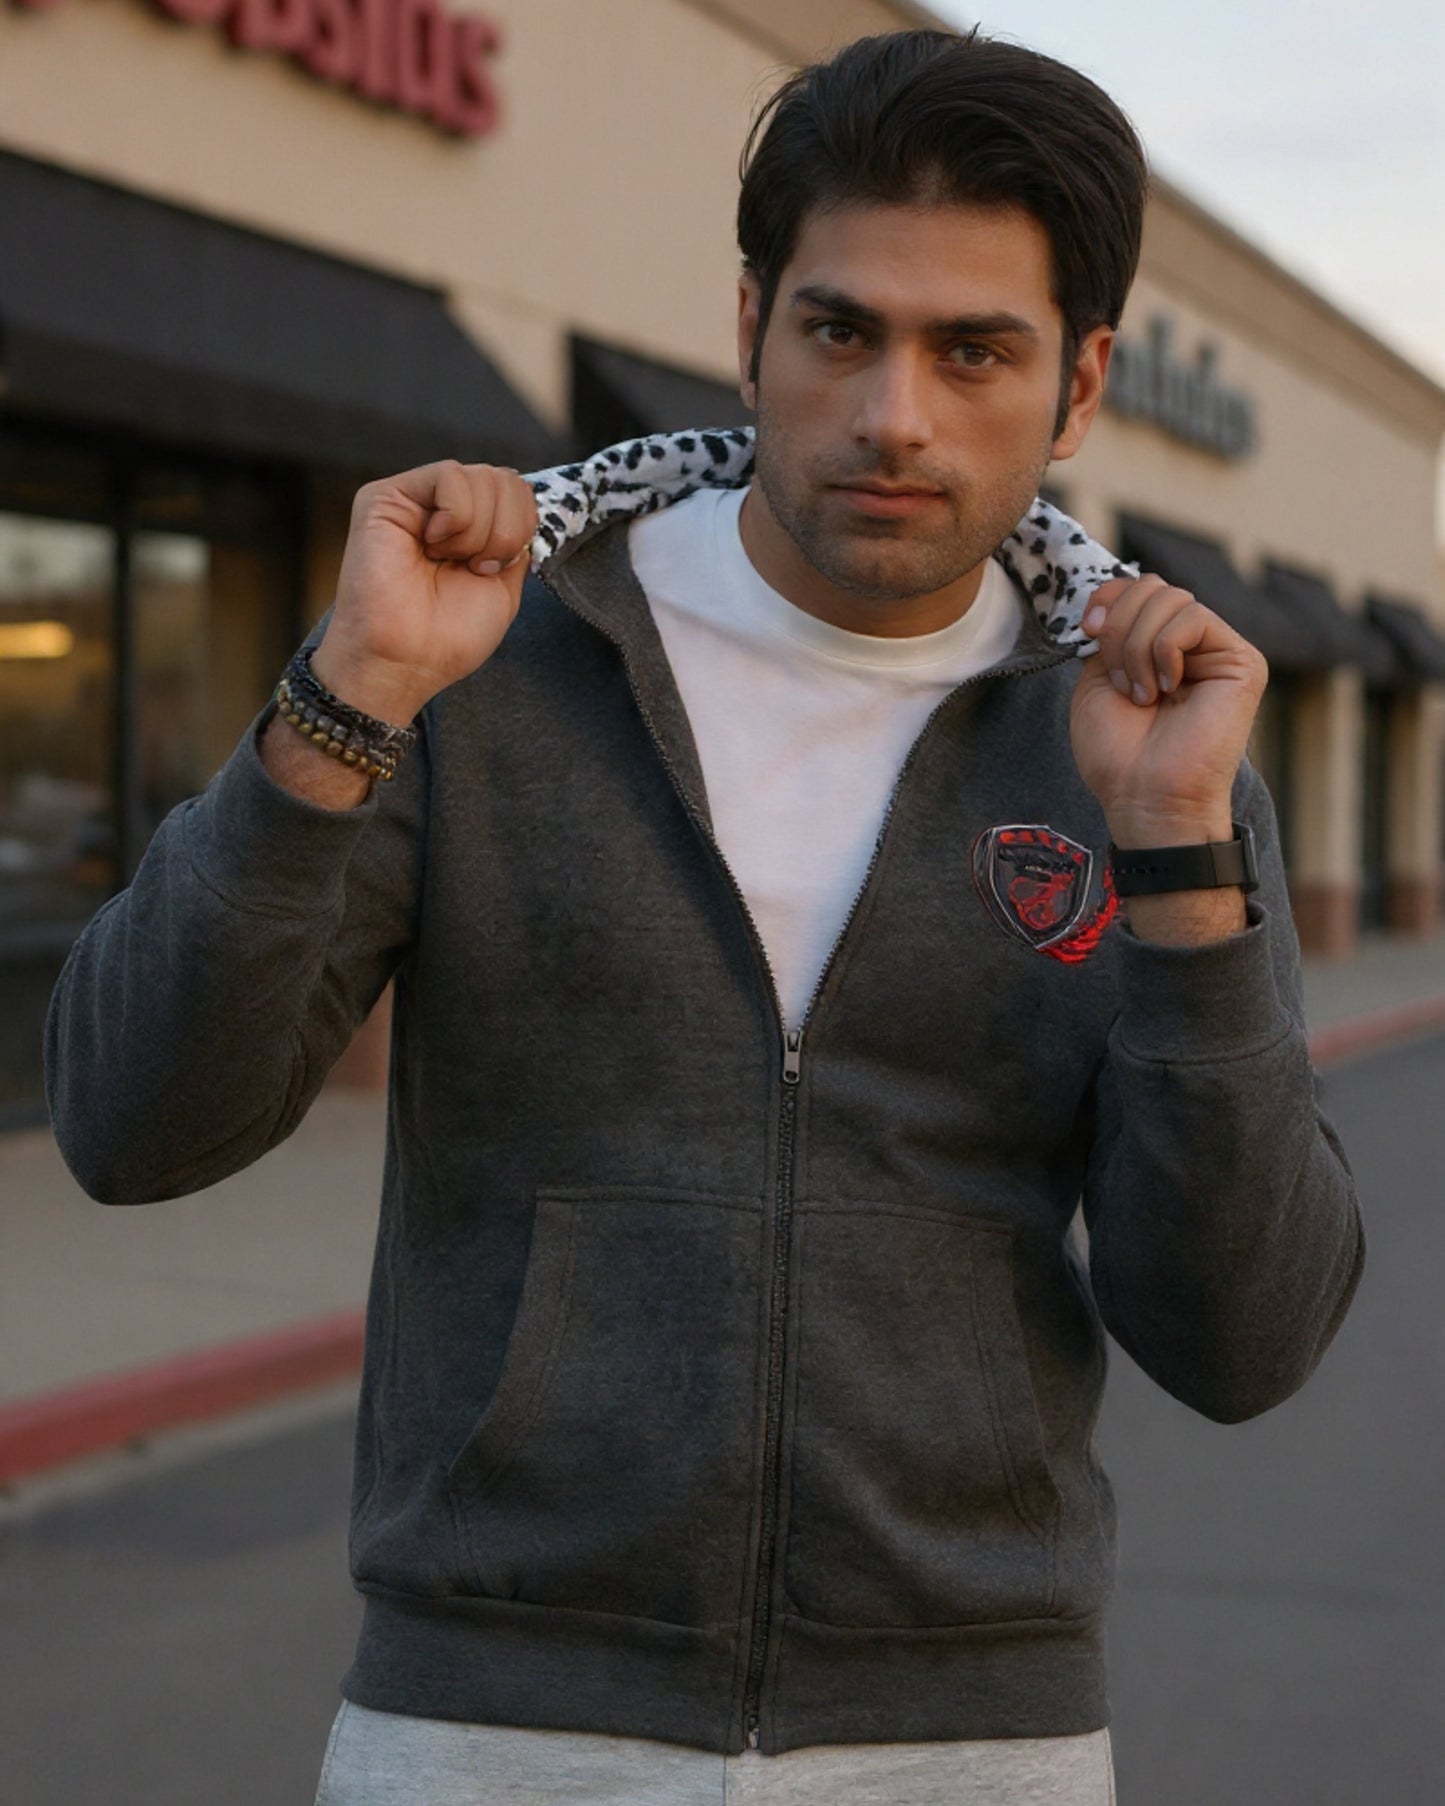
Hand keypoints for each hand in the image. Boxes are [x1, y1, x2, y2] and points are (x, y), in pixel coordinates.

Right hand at [313, 461, 538, 722]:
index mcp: (470, 528)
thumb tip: (524, 495)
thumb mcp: (504, 586)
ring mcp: (415, 499)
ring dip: (480, 530)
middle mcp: (442, 509)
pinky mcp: (387, 495)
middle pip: (505, 479)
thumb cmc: (449, 635)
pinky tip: (432, 544)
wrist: (406, 660)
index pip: (517, 491)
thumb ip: (515, 539)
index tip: (496, 568)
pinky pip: (451, 475)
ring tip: (448, 560)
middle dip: (505, 530)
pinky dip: (457, 516)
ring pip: (482, 476)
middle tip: (474, 567)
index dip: (522, 525)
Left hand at [1070, 574, 1267, 847]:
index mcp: (1156, 647)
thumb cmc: (1118, 752)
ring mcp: (1218, 651)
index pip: (1137, 587)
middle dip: (1118, 628)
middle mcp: (1191, 645)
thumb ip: (1110, 631)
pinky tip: (1168, 689)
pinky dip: (1163, 651)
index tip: (1086, 631)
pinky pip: (1193, 618)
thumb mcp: (1096, 679)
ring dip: (1136, 646)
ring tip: (1142, 694)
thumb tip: (1116, 594)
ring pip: (1171, 598)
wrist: (1144, 795)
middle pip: (1152, 586)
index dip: (1108, 598)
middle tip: (1120, 681)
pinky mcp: (1242, 661)